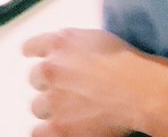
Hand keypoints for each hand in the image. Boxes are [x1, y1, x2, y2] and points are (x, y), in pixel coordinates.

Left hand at [23, 27, 146, 136]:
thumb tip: (71, 50)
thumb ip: (76, 44)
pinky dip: (47, 131)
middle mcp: (51, 69)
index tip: (31, 53)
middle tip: (65, 88)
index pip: (33, 46)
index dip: (32, 51)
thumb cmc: (125, 64)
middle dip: (48, 83)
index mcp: (60, 44)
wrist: (136, 90)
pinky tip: (58, 129)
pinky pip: (38, 133)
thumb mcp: (98, 39)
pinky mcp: (59, 126)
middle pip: (35, 78)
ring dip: (50, 107)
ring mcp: (53, 99)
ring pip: (38, 106)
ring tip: (69, 109)